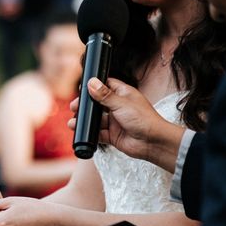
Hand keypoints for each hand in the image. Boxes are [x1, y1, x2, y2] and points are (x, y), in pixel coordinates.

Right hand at [68, 78, 184, 172]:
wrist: (152, 142)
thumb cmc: (143, 119)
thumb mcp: (121, 104)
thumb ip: (104, 95)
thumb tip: (91, 82)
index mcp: (123, 94)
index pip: (106, 85)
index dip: (94, 86)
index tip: (82, 88)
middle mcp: (119, 107)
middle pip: (98, 103)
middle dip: (86, 106)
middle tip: (74, 107)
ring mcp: (115, 122)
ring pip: (96, 120)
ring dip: (85, 121)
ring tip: (73, 123)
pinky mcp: (113, 135)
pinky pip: (98, 133)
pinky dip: (90, 133)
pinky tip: (82, 133)